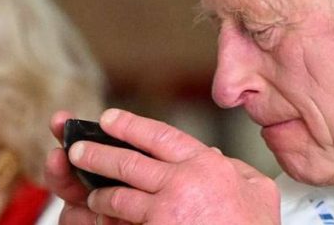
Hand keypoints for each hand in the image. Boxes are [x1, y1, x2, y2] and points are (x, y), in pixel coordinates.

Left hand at [47, 109, 279, 224]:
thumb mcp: (257, 191)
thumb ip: (236, 169)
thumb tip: (218, 157)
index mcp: (206, 165)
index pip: (160, 136)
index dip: (131, 125)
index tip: (109, 119)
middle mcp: (182, 182)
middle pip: (129, 161)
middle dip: (98, 153)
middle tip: (77, 149)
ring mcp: (166, 210)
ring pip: (120, 195)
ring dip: (100, 193)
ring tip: (90, 192)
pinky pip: (123, 223)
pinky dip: (109, 220)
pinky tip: (101, 218)